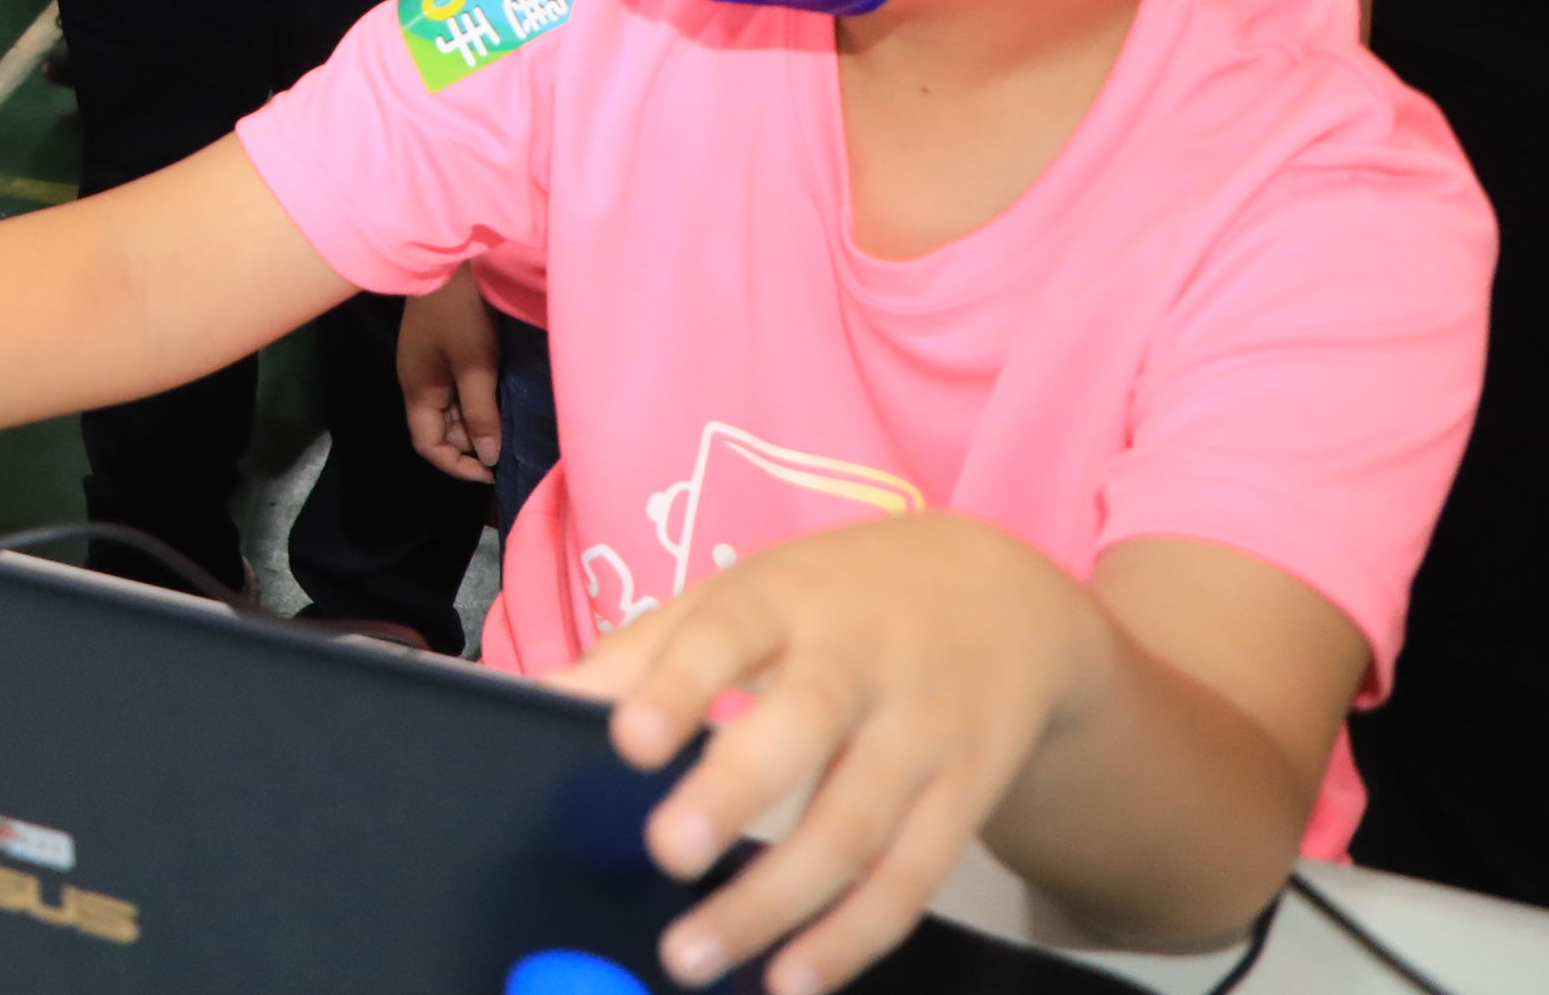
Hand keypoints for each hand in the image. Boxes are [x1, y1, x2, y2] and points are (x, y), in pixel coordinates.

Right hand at [397, 277, 501, 483]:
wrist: (448, 258)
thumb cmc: (460, 313)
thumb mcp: (475, 364)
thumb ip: (480, 412)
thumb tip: (488, 456)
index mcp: (418, 390)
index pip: (429, 446)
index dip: (458, 466)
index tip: (492, 471)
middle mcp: (420, 382)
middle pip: (441, 430)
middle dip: (472, 444)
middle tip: (509, 446)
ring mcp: (430, 364)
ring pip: (451, 410)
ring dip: (476, 422)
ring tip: (509, 426)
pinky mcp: (443, 349)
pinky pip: (457, 388)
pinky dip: (477, 401)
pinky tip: (500, 399)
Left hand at [553, 514, 1109, 993]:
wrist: (1010, 602)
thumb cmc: (839, 599)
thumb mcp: (748, 592)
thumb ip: (645, 649)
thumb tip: (538, 696)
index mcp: (787, 598)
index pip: (727, 634)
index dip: (679, 685)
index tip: (626, 741)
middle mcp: (862, 662)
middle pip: (805, 727)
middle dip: (735, 792)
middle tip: (667, 853)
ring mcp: (923, 732)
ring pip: (859, 824)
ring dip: (780, 900)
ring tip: (696, 952)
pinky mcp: (967, 797)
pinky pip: (913, 877)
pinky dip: (854, 936)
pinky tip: (793, 979)